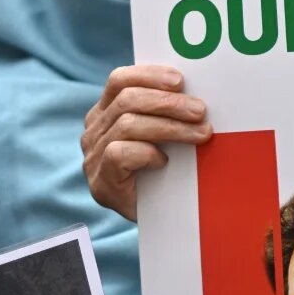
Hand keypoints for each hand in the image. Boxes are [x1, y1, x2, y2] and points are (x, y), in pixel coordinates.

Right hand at [81, 64, 211, 221]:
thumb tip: (194, 92)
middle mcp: (94, 130)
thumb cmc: (162, 172)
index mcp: (106, 112)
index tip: (180, 81)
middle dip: (168, 103)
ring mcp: (93, 156)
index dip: (148, 75)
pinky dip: (146, 153)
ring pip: (127, 125)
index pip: (119, 80)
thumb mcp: (161, 135)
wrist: (156, 219)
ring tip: (200, 133)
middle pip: (126, 101)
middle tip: (200, 111)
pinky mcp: (100, 181)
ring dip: (170, 127)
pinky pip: (120, 153)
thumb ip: (163, 113)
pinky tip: (164, 161)